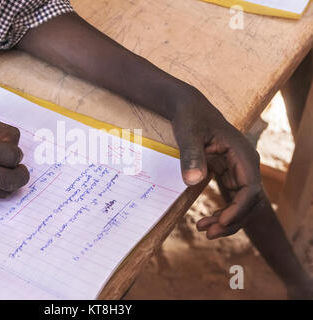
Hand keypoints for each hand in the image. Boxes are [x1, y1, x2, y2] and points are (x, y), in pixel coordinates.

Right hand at [0, 115, 29, 199]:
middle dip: (22, 174)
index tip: (13, 151)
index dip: (17, 154)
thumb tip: (18, 149)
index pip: (8, 156)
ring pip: (3, 191)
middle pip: (9, 179)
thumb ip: (0, 131)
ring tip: (5, 171)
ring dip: (12, 182)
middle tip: (20, 168)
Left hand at [171, 87, 263, 238]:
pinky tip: (208, 221)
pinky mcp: (228, 174)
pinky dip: (223, 212)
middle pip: (249, 202)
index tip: (220, 221)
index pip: (251, 189)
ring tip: (205, 230)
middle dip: (232, 220)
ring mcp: (238, 170)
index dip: (238, 209)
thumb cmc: (190, 117)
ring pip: (242, 204)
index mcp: (242, 154)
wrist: (188, 107)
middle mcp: (245, 164)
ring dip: (228, 220)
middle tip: (208, 232)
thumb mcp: (188, 133)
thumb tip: (192, 181)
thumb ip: (191, 156)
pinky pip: (232, 199)